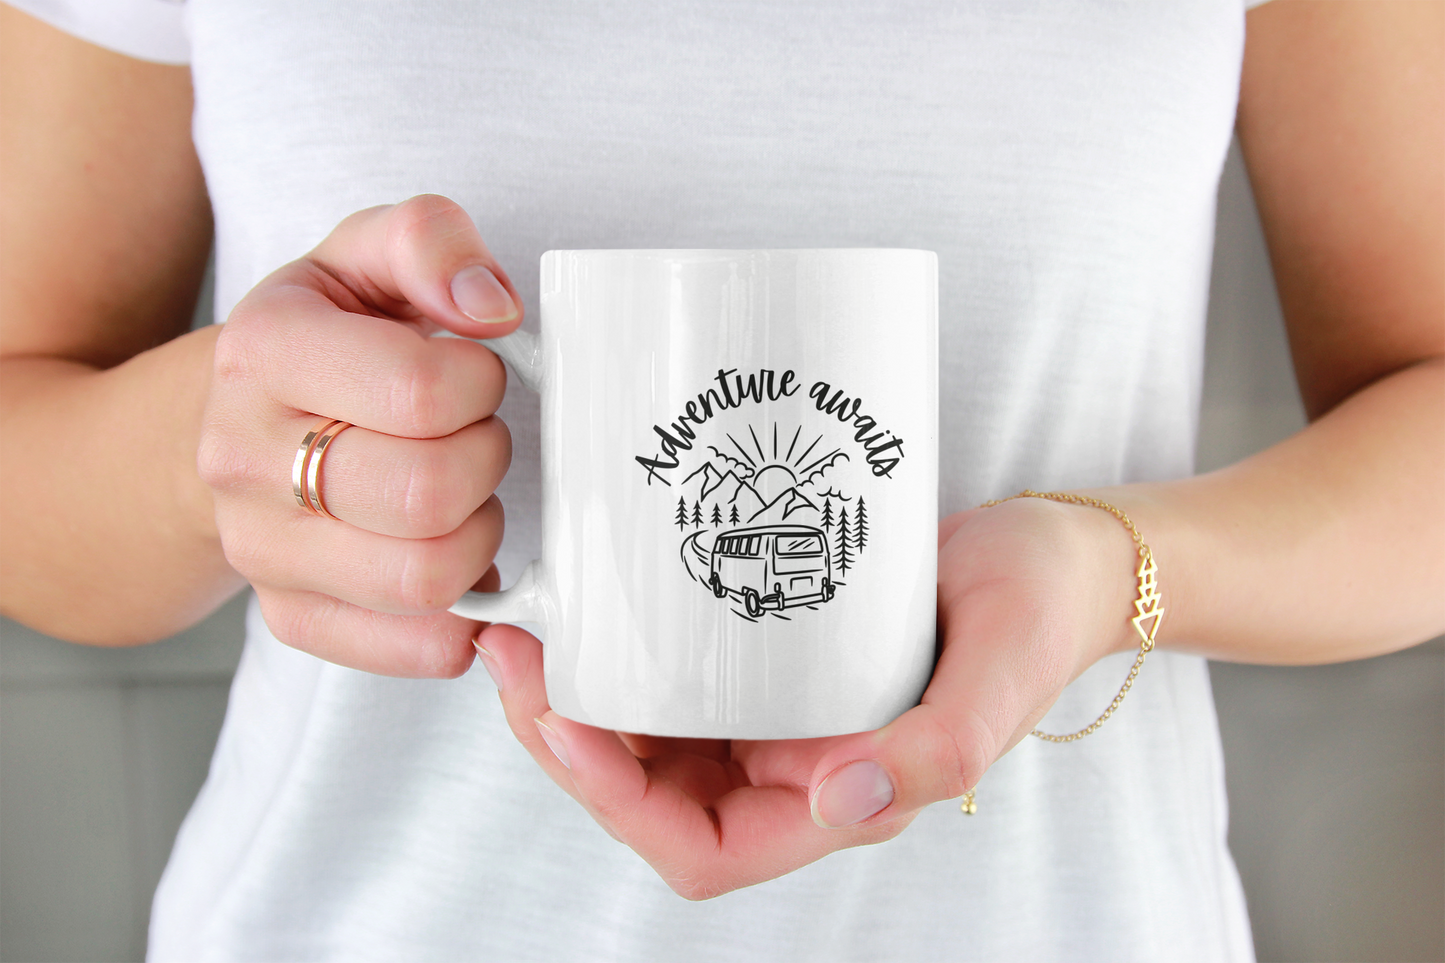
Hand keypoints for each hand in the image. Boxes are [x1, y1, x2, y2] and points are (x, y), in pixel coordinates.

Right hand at [199, 195, 518, 675]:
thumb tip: (489, 306)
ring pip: (428, 579)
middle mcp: (242, 458)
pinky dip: (468, 615)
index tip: (472, 374)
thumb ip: (431, 242)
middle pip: (428, 496)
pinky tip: (461, 560)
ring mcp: (261, 550)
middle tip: (474, 435)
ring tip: (463, 493)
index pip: (421, 392)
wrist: (243, 419)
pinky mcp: (293, 618)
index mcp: (263, 351)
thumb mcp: (367, 254)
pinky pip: (418, 648)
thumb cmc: (332, 336)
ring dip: (481, 533)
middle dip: (486, 460)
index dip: (481, 384)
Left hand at [478, 496, 1139, 897]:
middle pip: (649, 798)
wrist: (1052, 556)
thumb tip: (837, 803)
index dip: (619, 803)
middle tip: (515, 660)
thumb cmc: (1036, 610)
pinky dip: (623, 660)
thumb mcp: (1001, 670)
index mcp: (843, 797)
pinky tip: (592, 611)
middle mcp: (796, 770)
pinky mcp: (768, 664)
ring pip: (649, 742)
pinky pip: (675, 682)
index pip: (703, 845)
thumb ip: (937, 749)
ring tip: (529, 635)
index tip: (565, 722)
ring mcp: (776, 718)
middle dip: (567, 746)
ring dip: (579, 702)